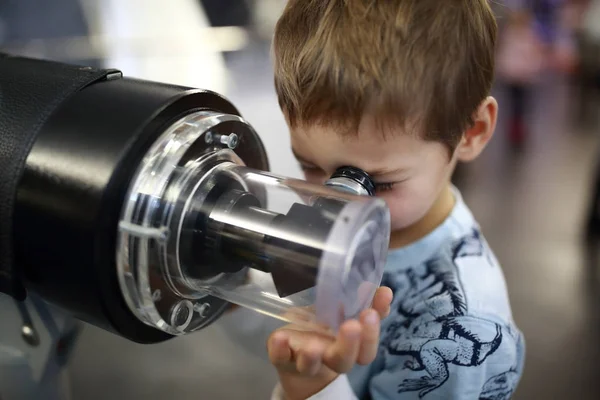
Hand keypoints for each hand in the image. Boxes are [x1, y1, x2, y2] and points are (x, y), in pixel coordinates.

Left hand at [267, 287, 392, 399]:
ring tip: (314, 346)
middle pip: (343, 360)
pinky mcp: (282, 358)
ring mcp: (304, 360)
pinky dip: (280, 349)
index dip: (371, 334)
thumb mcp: (343, 315)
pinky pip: (280, 357)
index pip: (366, 350)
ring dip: (313, 356)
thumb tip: (378, 288)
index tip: (372, 313)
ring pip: (311, 365)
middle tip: (352, 325)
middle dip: (349, 344)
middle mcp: (328, 358)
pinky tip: (280, 338)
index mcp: (348, 350)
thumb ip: (362, 303)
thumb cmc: (325, 331)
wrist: (295, 359)